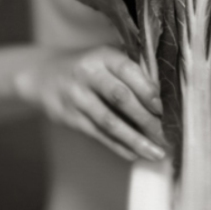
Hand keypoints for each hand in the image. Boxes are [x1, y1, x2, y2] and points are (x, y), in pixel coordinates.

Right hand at [14, 46, 165, 161]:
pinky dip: (119, 146)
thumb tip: (166, 95)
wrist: (44, 76)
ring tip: (156, 153)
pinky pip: (98, 134)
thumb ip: (132, 70)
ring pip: (109, 122)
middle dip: (146, 119)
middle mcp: (88, 74)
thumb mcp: (106, 58)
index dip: (147, 89)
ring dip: (135, 140)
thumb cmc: (89, 67)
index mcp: (103, 56)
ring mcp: (77, 97)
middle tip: (166, 135)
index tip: (164, 108)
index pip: (128, 70)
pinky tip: (136, 154)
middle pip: (120, 98)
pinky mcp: (70, 117)